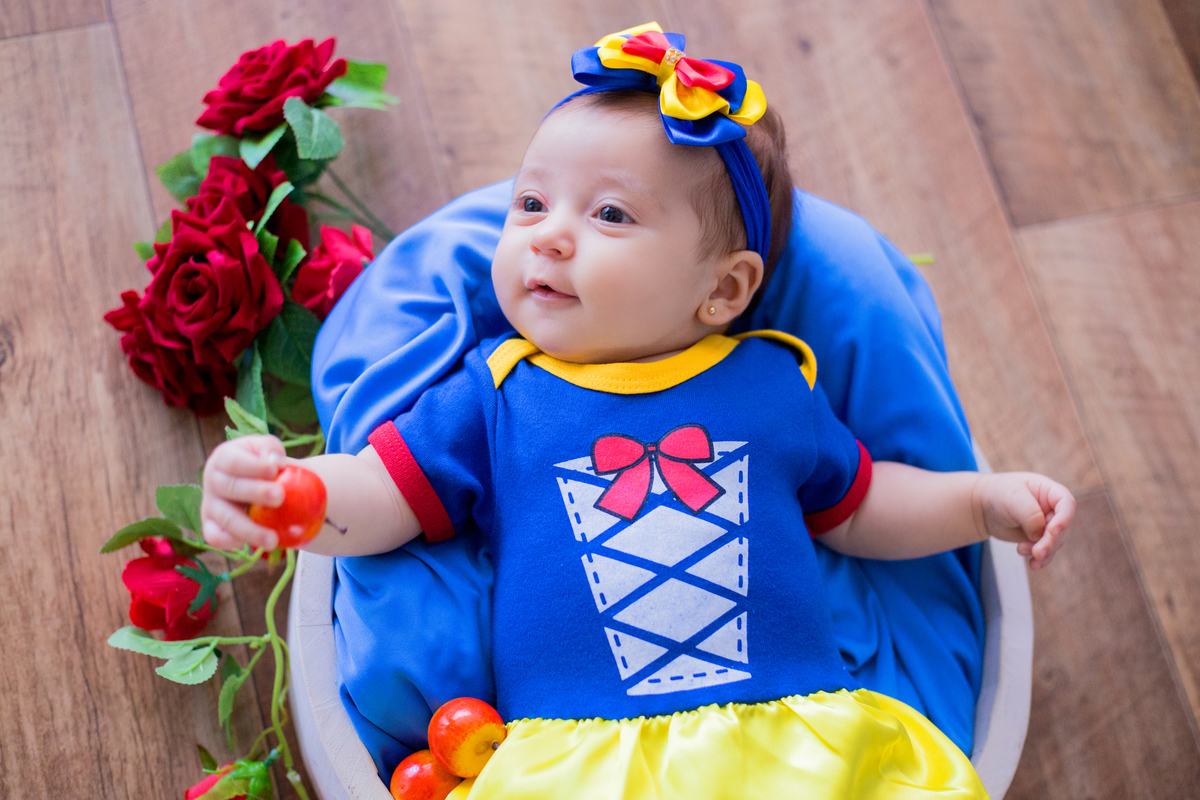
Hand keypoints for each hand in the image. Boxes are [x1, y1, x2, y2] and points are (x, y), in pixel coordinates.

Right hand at [201, 434, 287, 550]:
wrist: (259, 482)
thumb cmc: (263, 462)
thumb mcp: (267, 448)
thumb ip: (271, 450)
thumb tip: (274, 462)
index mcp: (224, 458)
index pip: (234, 461)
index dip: (253, 466)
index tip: (274, 471)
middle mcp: (213, 481)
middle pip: (230, 488)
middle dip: (255, 492)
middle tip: (280, 497)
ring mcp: (210, 505)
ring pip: (225, 518)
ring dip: (249, 529)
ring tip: (272, 539)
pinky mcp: (212, 526)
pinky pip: (216, 537)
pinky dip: (232, 542)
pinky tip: (252, 544)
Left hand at [974, 472, 1075, 569]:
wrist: (982, 507)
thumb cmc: (998, 494)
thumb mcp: (1012, 498)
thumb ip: (1030, 514)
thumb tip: (1040, 535)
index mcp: (1049, 491)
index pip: (1067, 503)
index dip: (1064, 518)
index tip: (1052, 530)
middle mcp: (1052, 509)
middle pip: (1061, 528)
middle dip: (1050, 542)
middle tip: (1037, 552)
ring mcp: (1046, 525)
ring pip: (1054, 543)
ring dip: (1042, 551)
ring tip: (1020, 550)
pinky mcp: (1038, 539)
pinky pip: (1046, 552)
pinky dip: (1040, 560)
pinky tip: (1032, 565)